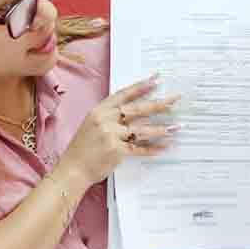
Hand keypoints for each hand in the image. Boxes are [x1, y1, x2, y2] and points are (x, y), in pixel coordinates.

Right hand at [56, 74, 179, 188]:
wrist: (73, 168)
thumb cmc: (82, 148)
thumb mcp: (92, 124)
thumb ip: (110, 116)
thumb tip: (133, 112)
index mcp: (100, 110)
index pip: (124, 94)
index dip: (141, 86)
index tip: (156, 80)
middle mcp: (106, 120)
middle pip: (138, 109)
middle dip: (159, 104)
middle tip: (174, 100)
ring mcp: (111, 135)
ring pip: (142, 129)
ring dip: (161, 128)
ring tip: (176, 126)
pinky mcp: (116, 151)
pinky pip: (139, 148)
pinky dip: (153, 148)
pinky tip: (165, 146)